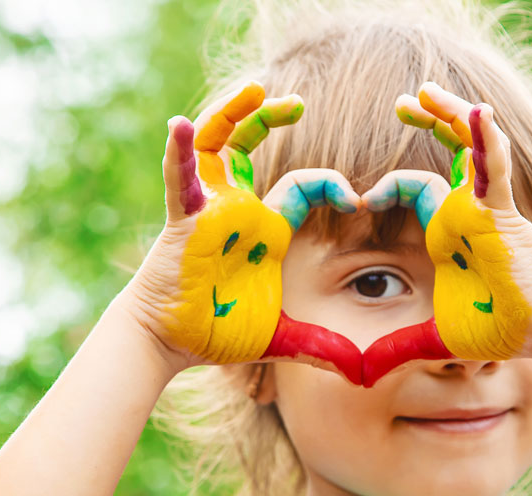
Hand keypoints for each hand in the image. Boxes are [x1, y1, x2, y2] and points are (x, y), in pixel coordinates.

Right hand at [120, 82, 367, 379]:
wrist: (170, 343)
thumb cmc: (217, 331)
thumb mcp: (280, 338)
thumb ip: (320, 347)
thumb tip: (361, 371)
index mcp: (266, 229)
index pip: (304, 188)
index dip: (332, 186)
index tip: (358, 198)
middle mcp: (238, 209)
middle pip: (253, 146)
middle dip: (271, 118)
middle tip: (296, 102)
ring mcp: (208, 208)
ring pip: (219, 145)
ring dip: (234, 114)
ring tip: (255, 89)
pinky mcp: (183, 219)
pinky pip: (181, 179)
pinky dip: (181, 152)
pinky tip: (181, 125)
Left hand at [359, 82, 531, 365]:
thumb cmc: (500, 326)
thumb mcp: (436, 339)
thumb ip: (399, 348)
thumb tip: (362, 375)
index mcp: (446, 231)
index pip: (412, 188)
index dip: (385, 187)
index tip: (358, 201)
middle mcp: (464, 210)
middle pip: (442, 153)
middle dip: (425, 122)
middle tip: (403, 102)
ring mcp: (485, 206)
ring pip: (468, 147)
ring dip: (450, 116)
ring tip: (426, 90)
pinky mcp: (503, 211)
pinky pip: (494, 169)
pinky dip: (487, 142)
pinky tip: (480, 114)